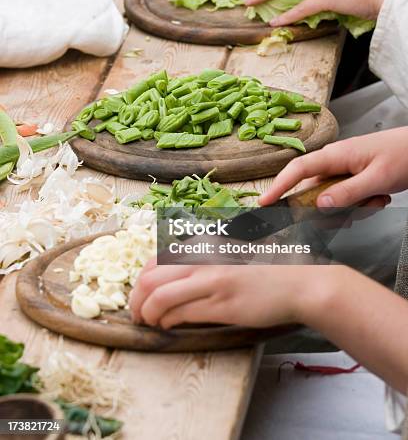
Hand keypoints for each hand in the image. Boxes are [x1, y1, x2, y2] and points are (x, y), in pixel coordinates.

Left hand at [129, 262, 328, 328]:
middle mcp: (204, 260)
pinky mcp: (223, 305)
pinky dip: (167, 321)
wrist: (298, 282)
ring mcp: (213, 281)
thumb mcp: (229, 253)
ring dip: (147, 313)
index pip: (155, 260)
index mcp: (204, 246)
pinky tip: (167, 325)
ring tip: (147, 322)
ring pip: (161, 297)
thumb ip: (203, 260)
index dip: (140, 281)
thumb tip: (174, 276)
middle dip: (135, 299)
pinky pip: (183, 314)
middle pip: (151, 278)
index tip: (139, 294)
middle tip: (135, 313)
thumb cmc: (265, 269)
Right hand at [259, 127, 407, 207]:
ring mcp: (344, 170)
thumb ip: (348, 193)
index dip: (279, 185)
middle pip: (314, 192)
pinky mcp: (353, 177)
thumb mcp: (377, 178)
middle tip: (355, 214)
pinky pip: (346, 197)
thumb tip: (320, 205)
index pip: (298, 170)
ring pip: (332, 199)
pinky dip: (361, 204)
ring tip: (377, 200)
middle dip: (331, 210)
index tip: (265, 202)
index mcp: (335, 155)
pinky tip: (379, 198)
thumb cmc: (404, 154)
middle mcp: (335, 162)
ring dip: (353, 207)